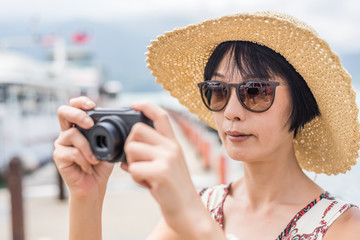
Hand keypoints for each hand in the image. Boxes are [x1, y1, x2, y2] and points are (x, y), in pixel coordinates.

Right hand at [53, 96, 113, 198]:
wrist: (94, 187)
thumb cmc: (101, 166)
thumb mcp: (109, 146)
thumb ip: (108, 133)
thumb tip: (116, 123)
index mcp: (79, 127)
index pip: (74, 107)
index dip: (80, 102)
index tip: (92, 105)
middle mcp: (67, 133)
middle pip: (63, 112)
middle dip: (78, 114)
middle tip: (90, 124)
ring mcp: (61, 144)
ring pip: (72, 134)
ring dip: (88, 147)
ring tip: (96, 160)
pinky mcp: (59, 157)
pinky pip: (72, 152)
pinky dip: (84, 160)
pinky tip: (88, 167)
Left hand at [123, 102, 203, 235]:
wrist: (189, 212)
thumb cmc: (174, 190)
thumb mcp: (168, 166)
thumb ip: (152, 154)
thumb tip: (126, 152)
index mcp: (173, 144)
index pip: (160, 116)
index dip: (145, 106)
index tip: (133, 104)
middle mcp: (172, 147)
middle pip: (138, 130)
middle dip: (129, 145)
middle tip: (135, 160)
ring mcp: (167, 158)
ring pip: (132, 149)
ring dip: (131, 164)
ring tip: (144, 175)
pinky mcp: (161, 172)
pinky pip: (133, 168)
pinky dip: (135, 178)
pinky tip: (147, 184)